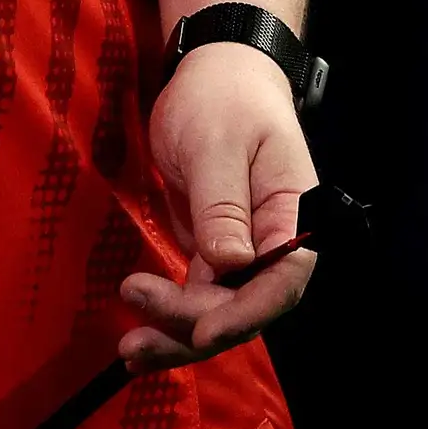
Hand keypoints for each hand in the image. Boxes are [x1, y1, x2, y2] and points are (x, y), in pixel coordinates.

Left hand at [115, 39, 317, 370]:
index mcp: (296, 216)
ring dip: (178, 333)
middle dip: (196, 331)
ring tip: (130, 351)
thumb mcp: (217, 146)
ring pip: (222, 309)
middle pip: (249, 306)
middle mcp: (279, 242)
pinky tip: (141, 338)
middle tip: (137, 344)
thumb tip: (232, 265)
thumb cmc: (223, 101)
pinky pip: (202, 295)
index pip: (282, 281)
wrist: (216, 76)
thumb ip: (223, 206)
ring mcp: (249, 251)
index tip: (201, 332)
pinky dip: (173, 316)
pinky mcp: (218, 251)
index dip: (244, 314)